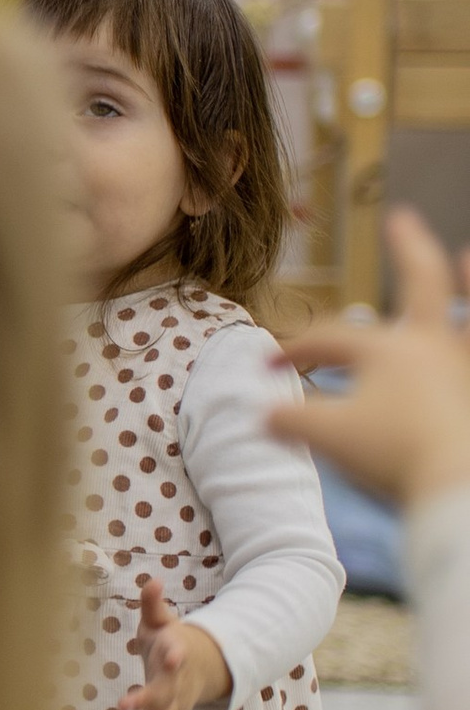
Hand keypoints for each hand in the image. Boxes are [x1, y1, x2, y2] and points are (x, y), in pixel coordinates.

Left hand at [112, 574, 231, 709]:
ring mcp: (175, 703)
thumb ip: (153, 605)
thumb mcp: (162, 621)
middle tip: (125, 704)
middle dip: (148, 699)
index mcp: (176, 653)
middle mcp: (178, 681)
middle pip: (167, 692)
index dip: (176, 656)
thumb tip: (151, 580)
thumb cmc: (169, 640)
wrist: (197, 668)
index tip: (172, 657)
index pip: (178, 654)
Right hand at [275, 205, 469, 508]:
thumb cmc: (393, 456)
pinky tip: (465, 326)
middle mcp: (429, 346)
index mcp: (386, 349)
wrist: (457, 492)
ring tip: (469, 254)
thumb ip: (290, 420)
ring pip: (464, 314)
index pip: (329, 340)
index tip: (270, 369)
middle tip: (403, 217)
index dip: (294, 350)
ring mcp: (460, 368)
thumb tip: (261, 414)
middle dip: (408, 248)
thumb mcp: (328, 437)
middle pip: (420, 282)